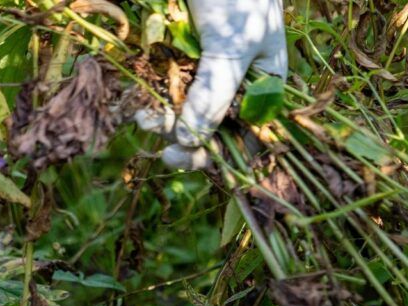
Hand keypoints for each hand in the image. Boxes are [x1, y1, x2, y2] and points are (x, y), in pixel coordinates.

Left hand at [135, 0, 286, 168]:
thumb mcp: (232, 45)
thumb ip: (215, 94)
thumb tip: (191, 142)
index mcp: (265, 85)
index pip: (248, 138)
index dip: (220, 156)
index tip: (186, 158)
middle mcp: (237, 83)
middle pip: (213, 131)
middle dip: (186, 139)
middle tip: (160, 145)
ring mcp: (206, 71)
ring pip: (186, 114)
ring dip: (166, 122)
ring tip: (144, 118)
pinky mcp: (179, 58)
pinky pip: (167, 90)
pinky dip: (155, 100)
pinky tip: (142, 105)